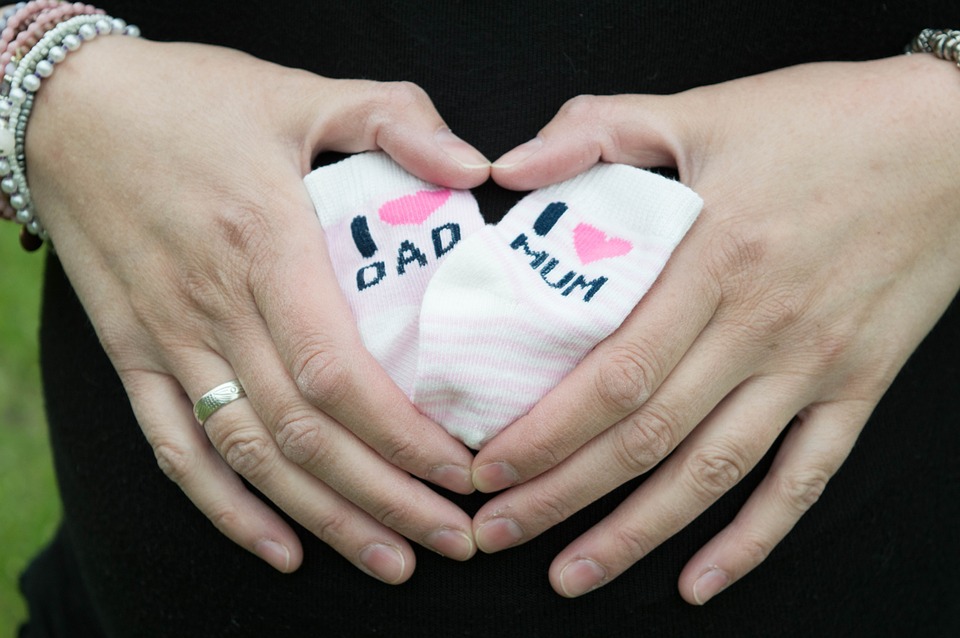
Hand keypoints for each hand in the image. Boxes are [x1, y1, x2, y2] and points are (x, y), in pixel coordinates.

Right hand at [27, 36, 489, 582]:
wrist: (68, 110)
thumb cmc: (194, 101)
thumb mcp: (300, 91)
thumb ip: (395, 118)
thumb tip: (477, 171)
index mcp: (265, 244)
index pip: (338, 372)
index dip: (402, 435)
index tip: (459, 470)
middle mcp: (214, 308)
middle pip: (305, 434)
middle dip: (386, 500)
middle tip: (454, 541)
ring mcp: (168, 341)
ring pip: (250, 457)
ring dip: (325, 520)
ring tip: (392, 562)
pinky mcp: (134, 356)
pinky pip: (176, 450)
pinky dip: (227, 509)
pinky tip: (282, 548)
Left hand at [475, 54, 959, 600]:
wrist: (953, 140)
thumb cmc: (822, 121)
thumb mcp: (702, 107)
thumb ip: (597, 131)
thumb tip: (508, 170)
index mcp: (714, 257)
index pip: (613, 372)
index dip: (545, 431)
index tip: (487, 466)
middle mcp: (761, 326)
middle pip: (647, 437)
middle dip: (562, 496)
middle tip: (497, 533)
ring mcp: (813, 366)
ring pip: (713, 475)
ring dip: (637, 535)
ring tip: (572, 575)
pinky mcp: (857, 387)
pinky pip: (804, 480)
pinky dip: (752, 541)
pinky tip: (700, 582)